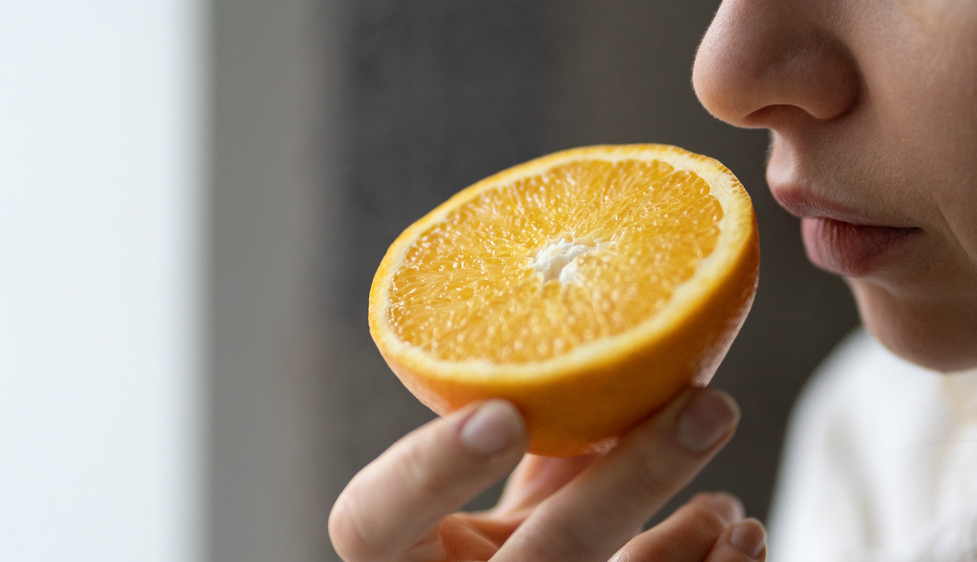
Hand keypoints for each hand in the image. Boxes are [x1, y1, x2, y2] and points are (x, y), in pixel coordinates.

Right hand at [329, 387, 766, 560]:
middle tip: (708, 405)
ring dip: (690, 544)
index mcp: (394, 553)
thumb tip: (607, 364)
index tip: (503, 413)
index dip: (432, 468)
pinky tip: (740, 539)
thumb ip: (518, 454)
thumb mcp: (471, 509)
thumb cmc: (474, 557)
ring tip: (731, 503)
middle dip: (634, 479)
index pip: (374, 521)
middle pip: (545, 552)